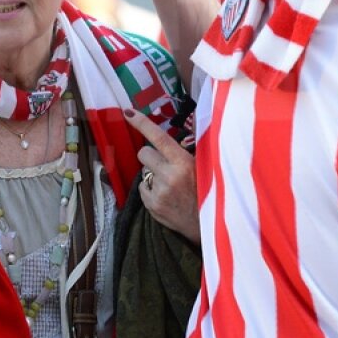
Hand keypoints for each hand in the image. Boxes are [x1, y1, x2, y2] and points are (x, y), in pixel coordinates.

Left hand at [123, 108, 198, 242]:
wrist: (208, 226)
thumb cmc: (208, 193)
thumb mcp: (204, 168)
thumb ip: (185, 154)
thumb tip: (169, 137)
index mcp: (184, 163)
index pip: (160, 138)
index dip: (142, 123)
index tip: (128, 112)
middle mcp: (170, 176)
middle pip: (144, 153)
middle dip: (151, 156)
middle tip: (165, 165)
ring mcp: (159, 191)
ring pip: (143, 171)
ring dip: (153, 174)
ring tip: (170, 184)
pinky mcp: (152, 205)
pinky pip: (143, 188)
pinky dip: (151, 190)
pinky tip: (166, 196)